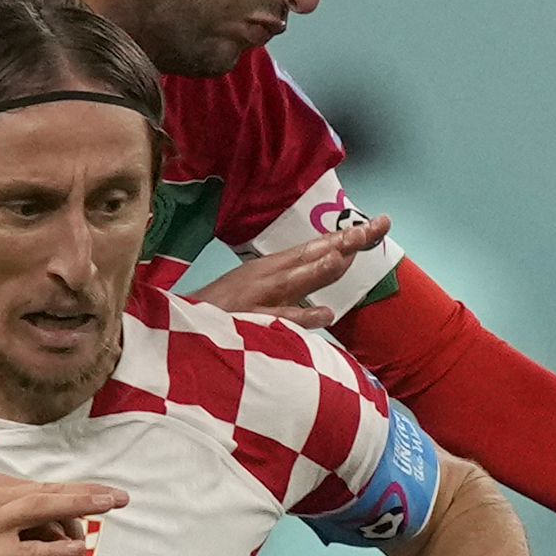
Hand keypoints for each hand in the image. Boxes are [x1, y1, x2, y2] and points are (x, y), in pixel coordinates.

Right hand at [0, 472, 127, 555]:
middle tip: (119, 498)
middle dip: (86, 495)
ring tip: (103, 518)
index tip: (108, 494)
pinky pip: (29, 550)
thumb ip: (28, 525)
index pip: (42, 488)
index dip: (78, 492)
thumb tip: (69, 528)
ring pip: (39, 511)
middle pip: (46, 494)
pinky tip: (75, 550)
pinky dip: (55, 549)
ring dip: (76, 511)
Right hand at [183, 213, 392, 329]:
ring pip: (295, 281)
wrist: (175, 329)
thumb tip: (328, 295)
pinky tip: (324, 314)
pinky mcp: (247, 323)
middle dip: (347, 242)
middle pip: (313, 255)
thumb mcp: (258, 293)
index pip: (316, 248)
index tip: (379, 226)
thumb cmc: (219, 313)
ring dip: (319, 269)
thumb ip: (292, 292)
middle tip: (379, 227)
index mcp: (270, 268)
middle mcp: (267, 277)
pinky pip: (279, 321)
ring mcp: (258, 299)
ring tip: (344, 257)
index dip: (347, 237)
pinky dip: (301, 317)